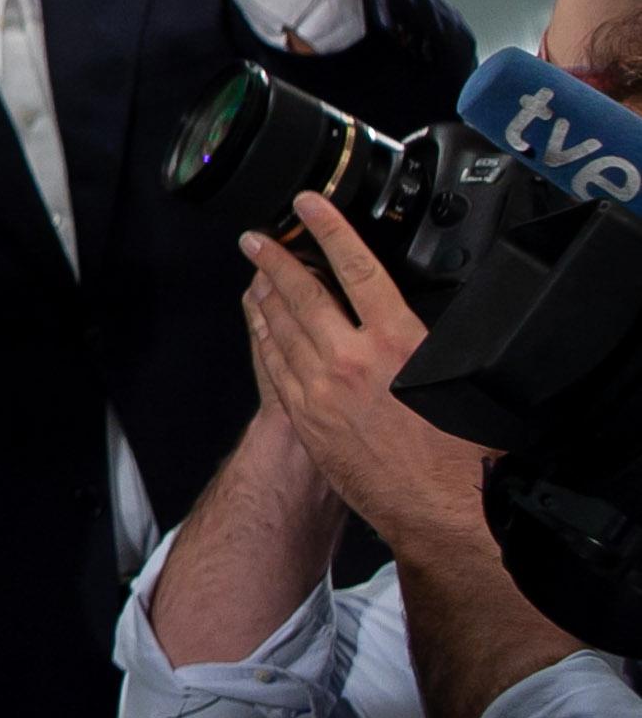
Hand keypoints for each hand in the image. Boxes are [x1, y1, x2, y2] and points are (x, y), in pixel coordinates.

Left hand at [241, 192, 490, 559]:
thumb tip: (428, 317)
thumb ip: (435, 342)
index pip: (357, 269)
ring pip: (282, 326)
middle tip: (258, 236)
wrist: (439, 513)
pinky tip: (258, 321)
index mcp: (398, 342)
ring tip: (253, 268)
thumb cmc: (465, 454)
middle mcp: (351, 360)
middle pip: (303, 293)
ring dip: (265, 292)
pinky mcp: (306, 417)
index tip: (306, 204)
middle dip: (277, 258)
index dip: (328, 229)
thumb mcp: (462, 379)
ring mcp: (321, 389)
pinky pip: (274, 364)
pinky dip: (263, 335)